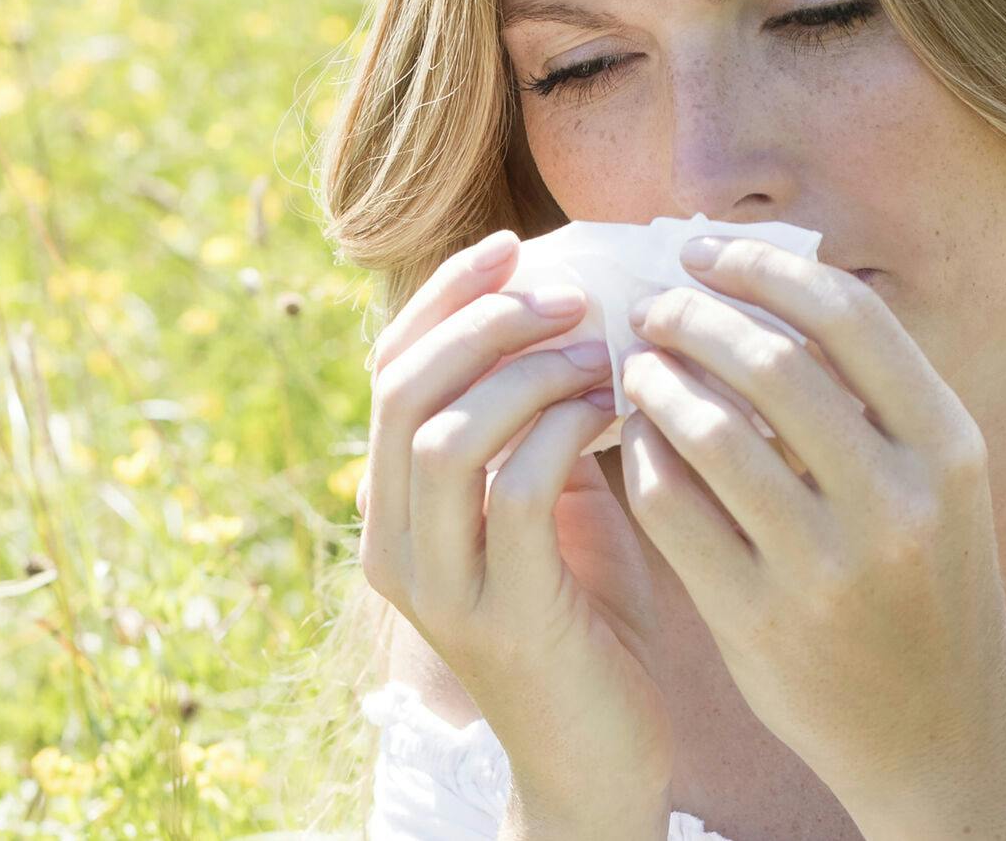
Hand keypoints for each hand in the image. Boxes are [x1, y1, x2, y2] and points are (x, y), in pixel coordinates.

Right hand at [359, 229, 674, 819]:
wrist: (597, 761)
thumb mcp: (551, 506)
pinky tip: (615, 410)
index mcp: (394, 505)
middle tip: (567, 288)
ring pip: (446, 433)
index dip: (445, 295)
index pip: (390, 368)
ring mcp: (439, 586)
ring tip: (599, 346)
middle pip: (403, 387)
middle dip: (485, 318)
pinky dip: (563, 432)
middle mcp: (393, 543)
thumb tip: (576, 306)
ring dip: (528, 371)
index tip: (513, 243)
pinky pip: (515, 493)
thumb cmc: (587, 621)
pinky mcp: (501, 617)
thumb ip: (539, 424)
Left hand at [617, 235, 1005, 809]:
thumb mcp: (934, 480)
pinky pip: (674, 508)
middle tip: (652, 307)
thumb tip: (757, 281)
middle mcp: (896, 500)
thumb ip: (869, 393)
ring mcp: (826, 565)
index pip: (847, 313)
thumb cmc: (924, 581)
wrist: (938, 733)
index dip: (761, 266)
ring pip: (709, 432)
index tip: (701, 250)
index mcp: (948, 446)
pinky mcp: (761, 619)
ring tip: (634, 366)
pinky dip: (643, 456)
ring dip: (654, 381)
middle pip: (769, 362)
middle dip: (693, 317)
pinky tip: (636, 440)